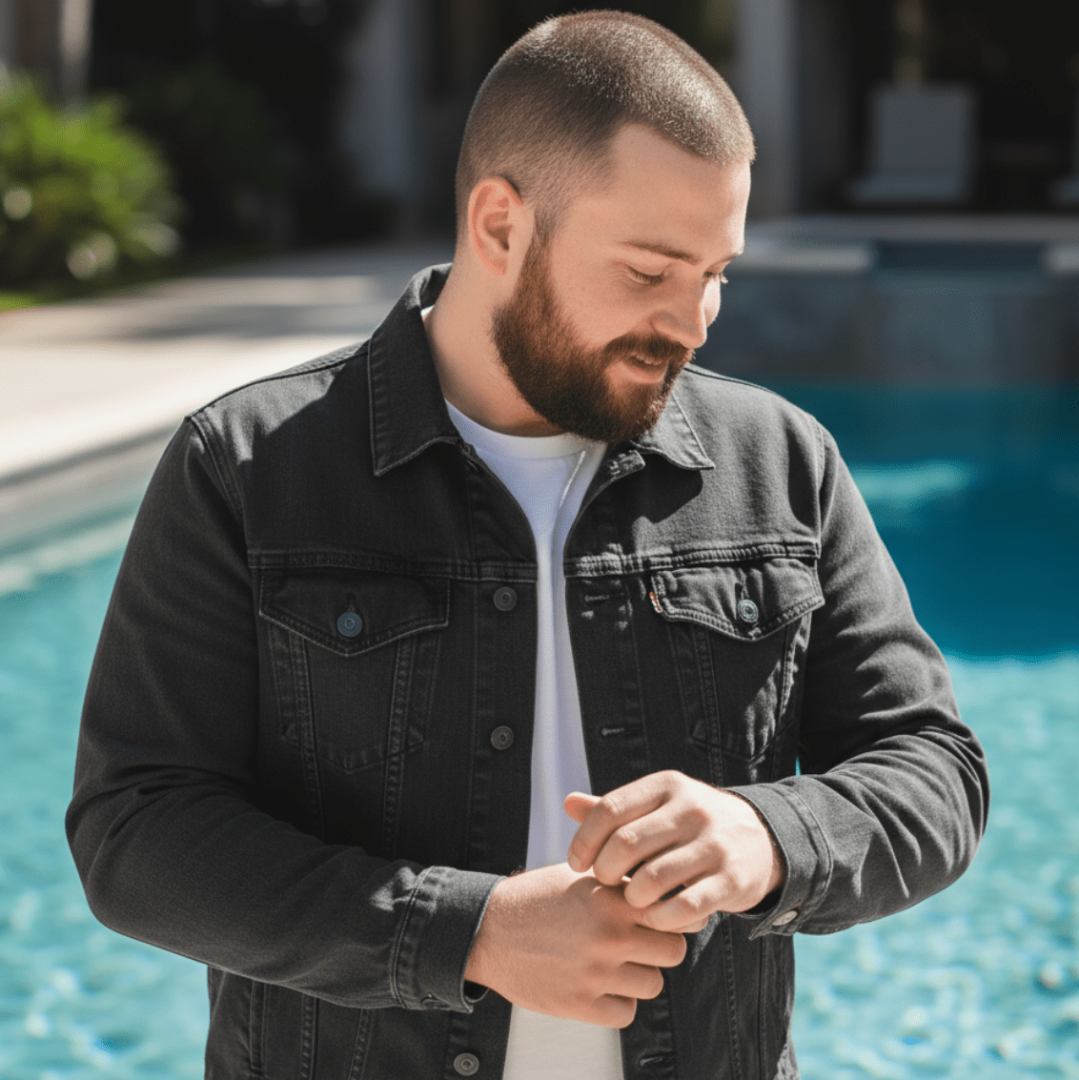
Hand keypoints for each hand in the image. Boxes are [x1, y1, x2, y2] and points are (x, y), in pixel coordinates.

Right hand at [464, 862, 686, 1027]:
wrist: (489, 929)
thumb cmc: (536, 898)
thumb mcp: (579, 876)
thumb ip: (621, 884)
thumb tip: (665, 892)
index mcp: (611, 899)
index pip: (673, 911)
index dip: (672, 916)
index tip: (662, 919)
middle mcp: (609, 936)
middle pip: (673, 951)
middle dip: (660, 947)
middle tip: (641, 944)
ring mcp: (595, 972)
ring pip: (653, 983)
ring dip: (639, 976)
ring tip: (616, 964)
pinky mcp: (579, 1004)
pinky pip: (626, 1013)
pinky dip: (618, 1003)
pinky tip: (600, 986)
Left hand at [564, 771, 784, 932]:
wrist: (762, 841)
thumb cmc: (690, 826)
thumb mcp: (657, 807)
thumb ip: (614, 809)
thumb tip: (567, 802)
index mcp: (666, 786)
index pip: (610, 810)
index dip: (584, 841)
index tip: (577, 865)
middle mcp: (691, 808)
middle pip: (625, 845)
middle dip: (605, 872)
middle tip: (605, 885)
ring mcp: (714, 843)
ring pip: (651, 879)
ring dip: (631, 898)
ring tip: (631, 901)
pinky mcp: (731, 879)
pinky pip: (683, 907)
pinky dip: (661, 918)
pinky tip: (656, 916)